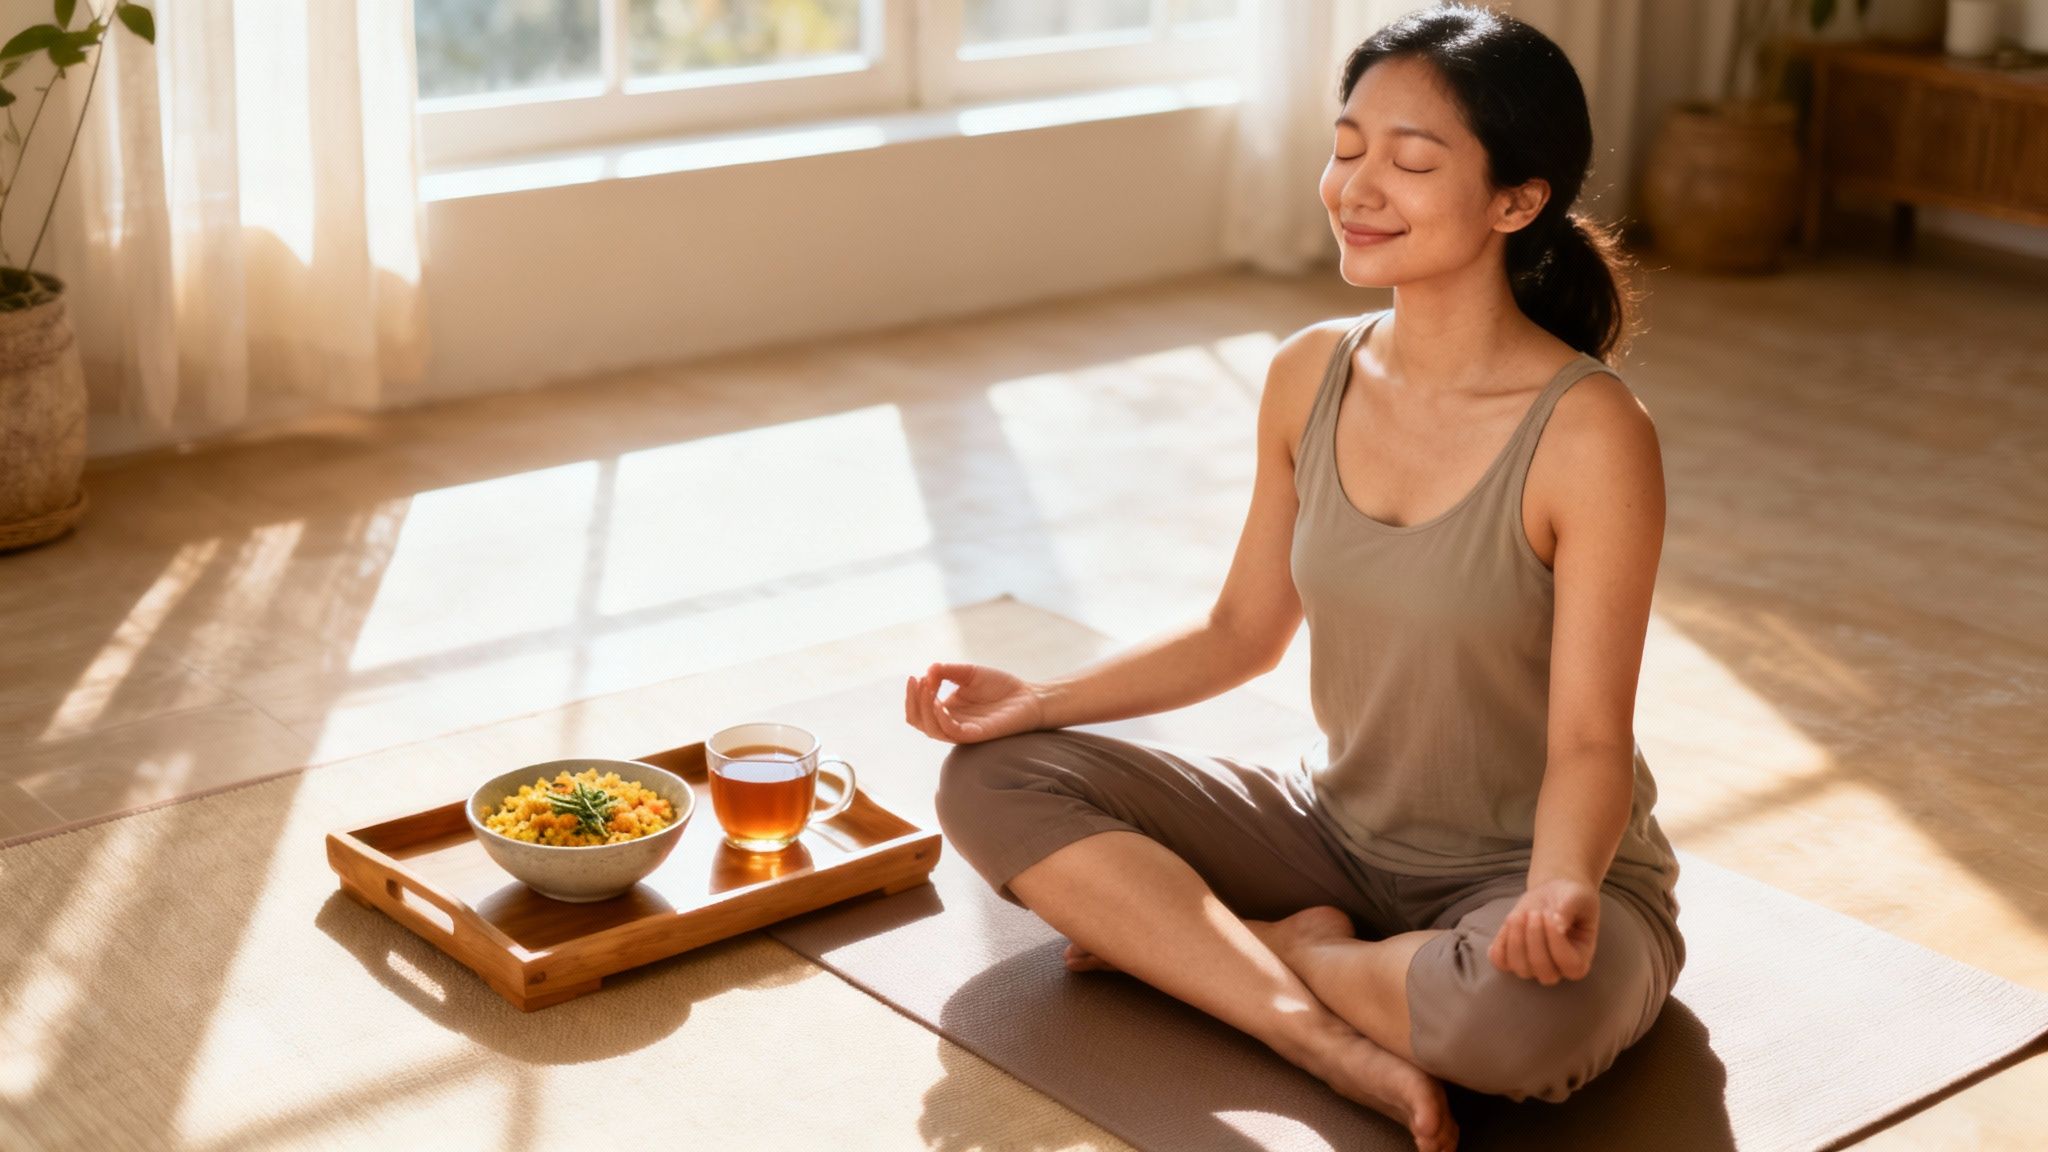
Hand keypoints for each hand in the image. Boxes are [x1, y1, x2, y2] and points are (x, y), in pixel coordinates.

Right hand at [904, 662, 1044, 745]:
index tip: (917, 676)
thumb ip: (948, 672)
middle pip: (918, 722)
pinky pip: (953, 732)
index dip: (912, 695)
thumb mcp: (969, 673)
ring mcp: (963, 731)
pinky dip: (941, 718)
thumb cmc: (1000, 687)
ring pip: (932, 730)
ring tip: (928, 689)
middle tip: (919, 680)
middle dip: (913, 701)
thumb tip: (928, 670)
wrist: (1029, 696)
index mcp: (946, 710)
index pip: (918, 710)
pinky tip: (939, 703)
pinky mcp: (977, 734)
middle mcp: (951, 723)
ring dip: (924, 709)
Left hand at [1488, 876, 1599, 984]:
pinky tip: (1510, 923)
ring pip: (1519, 966)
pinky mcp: (1511, 959)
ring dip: (1516, 938)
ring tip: (1520, 915)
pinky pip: (1500, 960)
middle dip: (1535, 937)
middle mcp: (1556, 971)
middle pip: (1542, 968)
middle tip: (1535, 913)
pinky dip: (1501, 941)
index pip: (1569, 964)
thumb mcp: (1577, 897)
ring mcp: (1532, 968)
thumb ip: (1569, 910)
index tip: (1552, 915)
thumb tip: (1557, 927)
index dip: (1556, 940)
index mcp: (1579, 961)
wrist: (1551, 895)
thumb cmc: (1571, 899)